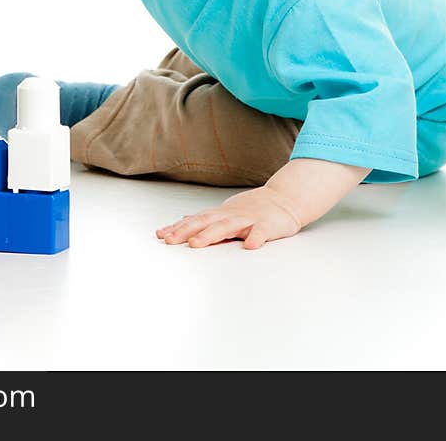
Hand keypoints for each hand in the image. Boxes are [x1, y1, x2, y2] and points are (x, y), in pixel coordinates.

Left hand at [156, 185, 303, 249]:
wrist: (284, 199)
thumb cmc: (252, 209)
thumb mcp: (225, 211)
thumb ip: (205, 218)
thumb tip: (182, 220)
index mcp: (221, 214)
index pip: (196, 220)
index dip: (178, 227)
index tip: (160, 235)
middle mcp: (230, 215)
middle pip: (205, 222)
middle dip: (186, 231)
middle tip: (169, 241)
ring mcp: (248, 219)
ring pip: (227, 226)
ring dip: (210, 235)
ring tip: (195, 244)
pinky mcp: (267, 225)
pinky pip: (261, 232)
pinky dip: (255, 238)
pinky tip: (250, 247)